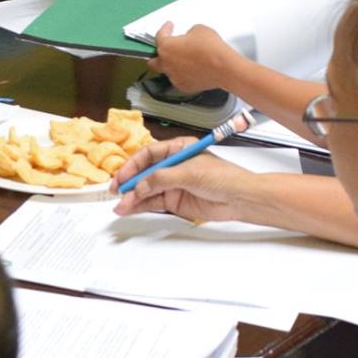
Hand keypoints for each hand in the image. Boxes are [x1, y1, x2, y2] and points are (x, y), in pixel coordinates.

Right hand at [111, 140, 258, 222]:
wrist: (240, 199)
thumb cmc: (223, 177)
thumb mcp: (190, 173)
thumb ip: (162, 178)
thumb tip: (140, 185)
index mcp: (178, 149)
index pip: (149, 154)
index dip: (133, 164)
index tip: (123, 176)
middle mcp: (173, 165)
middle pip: (144, 172)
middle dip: (129, 182)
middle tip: (116, 191)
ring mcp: (173, 184)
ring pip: (146, 189)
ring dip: (132, 197)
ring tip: (121, 206)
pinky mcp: (174, 201)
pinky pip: (152, 202)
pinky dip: (140, 206)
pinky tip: (129, 208)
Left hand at [147, 22, 245, 94]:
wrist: (223, 67)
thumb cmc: (210, 47)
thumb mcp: (199, 29)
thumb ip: (188, 33)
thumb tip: (189, 39)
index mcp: (166, 47)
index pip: (160, 36)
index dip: (165, 29)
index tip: (169, 26)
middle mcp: (166, 63)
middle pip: (154, 61)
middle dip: (157, 55)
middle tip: (166, 49)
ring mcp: (174, 77)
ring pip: (168, 71)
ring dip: (172, 65)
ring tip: (183, 60)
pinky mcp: (184, 87)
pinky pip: (179, 79)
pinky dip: (183, 74)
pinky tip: (191, 70)